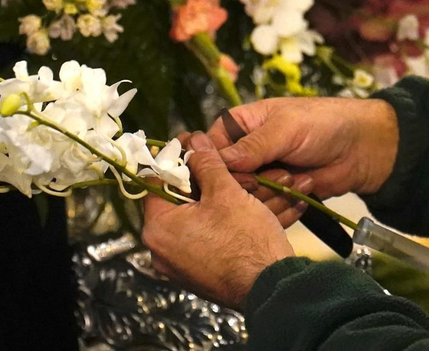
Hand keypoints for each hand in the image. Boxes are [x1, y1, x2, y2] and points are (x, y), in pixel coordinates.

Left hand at [143, 132, 296, 309]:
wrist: (272, 288)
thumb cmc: (246, 240)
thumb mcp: (226, 193)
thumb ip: (206, 163)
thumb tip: (195, 141)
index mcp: (158, 228)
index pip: (156, 181)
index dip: (176, 159)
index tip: (193, 145)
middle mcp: (161, 251)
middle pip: (177, 202)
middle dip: (201, 180)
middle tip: (219, 162)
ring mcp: (180, 266)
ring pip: (196, 220)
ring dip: (216, 200)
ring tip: (239, 184)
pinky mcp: (199, 275)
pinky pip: (206, 239)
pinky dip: (222, 223)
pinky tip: (245, 208)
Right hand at [199, 96, 399, 199]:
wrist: (362, 148)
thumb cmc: (324, 124)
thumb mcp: (287, 128)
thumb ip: (253, 146)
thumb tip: (219, 160)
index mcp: (240, 124)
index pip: (210, 148)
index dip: (213, 164)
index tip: (226, 176)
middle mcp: (244, 151)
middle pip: (224, 178)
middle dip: (248, 181)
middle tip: (272, 175)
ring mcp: (260, 175)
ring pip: (244, 196)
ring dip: (269, 192)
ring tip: (295, 177)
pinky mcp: (276, 195)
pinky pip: (265, 208)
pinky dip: (282, 203)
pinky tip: (303, 188)